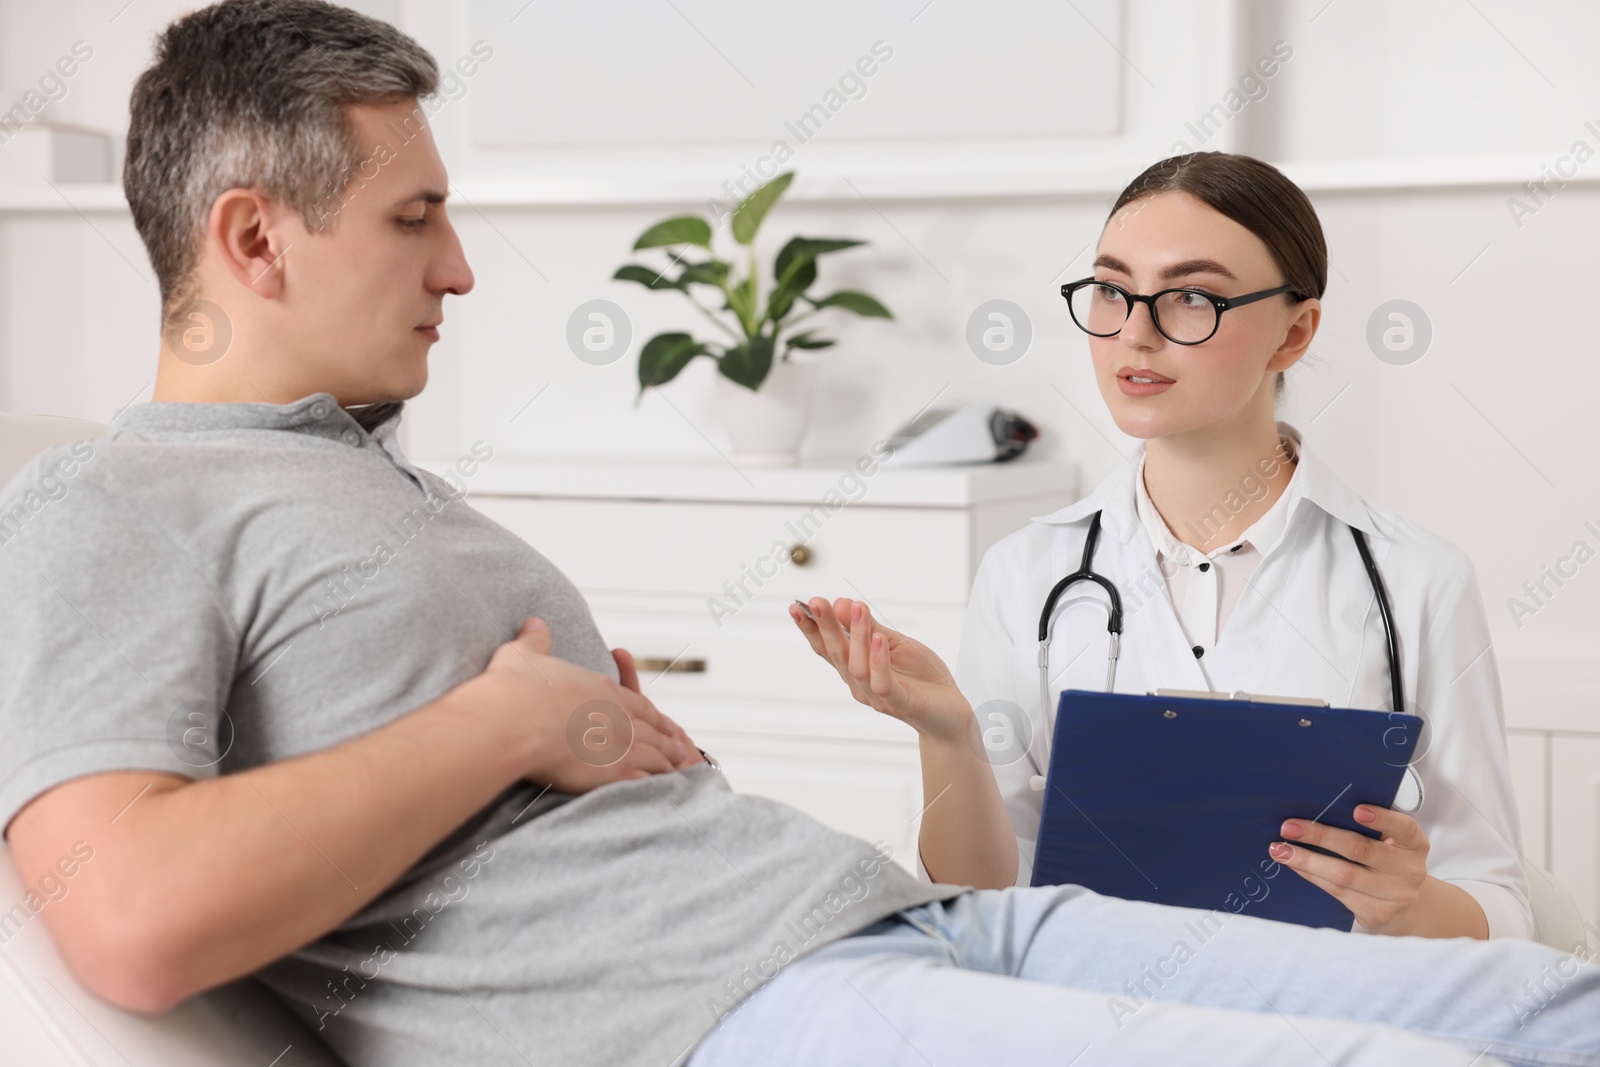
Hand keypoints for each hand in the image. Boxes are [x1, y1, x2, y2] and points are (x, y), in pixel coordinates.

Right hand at [465, 618, 700, 794]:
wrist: (515, 721)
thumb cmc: (516, 688)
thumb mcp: (524, 656)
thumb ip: (534, 641)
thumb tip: (534, 622)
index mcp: (603, 690)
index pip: (636, 702)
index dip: (650, 712)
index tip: (660, 718)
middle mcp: (620, 716)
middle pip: (652, 729)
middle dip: (666, 738)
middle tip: (679, 746)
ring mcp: (623, 744)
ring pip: (656, 755)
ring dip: (667, 762)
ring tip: (676, 769)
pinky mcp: (618, 772)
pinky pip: (646, 781)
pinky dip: (657, 787)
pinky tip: (661, 792)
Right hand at [789, 597, 971, 742]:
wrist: (951, 712)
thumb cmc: (921, 677)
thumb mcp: (894, 644)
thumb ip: (870, 628)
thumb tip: (844, 603)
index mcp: (856, 668)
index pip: (827, 647)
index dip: (811, 629)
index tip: (797, 606)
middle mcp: (860, 684)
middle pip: (837, 654)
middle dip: (825, 627)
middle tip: (818, 602)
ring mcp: (877, 695)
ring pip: (857, 666)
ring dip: (856, 635)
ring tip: (857, 607)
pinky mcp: (899, 702)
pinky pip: (883, 682)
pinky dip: (879, 660)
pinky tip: (878, 638)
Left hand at [1269, 805, 1430, 932]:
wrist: (1406, 908)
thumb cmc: (1389, 863)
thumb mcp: (1391, 843)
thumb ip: (1369, 828)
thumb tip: (1319, 807)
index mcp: (1414, 844)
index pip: (1404, 828)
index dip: (1382, 818)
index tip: (1356, 810)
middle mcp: (1409, 869)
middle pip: (1360, 849)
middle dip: (1321, 836)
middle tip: (1289, 827)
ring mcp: (1395, 895)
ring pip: (1344, 874)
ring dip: (1307, 860)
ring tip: (1280, 849)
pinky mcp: (1377, 913)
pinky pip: (1337, 891)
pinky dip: (1312, 875)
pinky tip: (1295, 865)